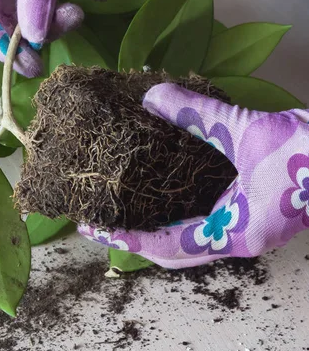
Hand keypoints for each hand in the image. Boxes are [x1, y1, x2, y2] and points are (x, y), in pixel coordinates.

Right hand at [0, 0, 84, 77]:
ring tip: (75, 14)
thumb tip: (35, 39)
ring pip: (24, 10)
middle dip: (35, 29)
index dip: (5, 47)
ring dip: (49, 19)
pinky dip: (52, 7)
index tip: (29, 69)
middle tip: (67, 30)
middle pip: (5, 17)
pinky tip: (70, 9)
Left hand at [79, 83, 308, 267]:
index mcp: (237, 231)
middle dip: (136, 241)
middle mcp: (240, 241)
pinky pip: (207, 231)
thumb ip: (198, 114)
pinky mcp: (256, 221)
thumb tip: (152, 95)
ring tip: (124, 215)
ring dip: (157, 235)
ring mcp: (250, 233)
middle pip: (176, 255)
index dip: (129, 238)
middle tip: (101, 223)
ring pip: (192, 247)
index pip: (168, 246)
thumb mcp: (248, 129)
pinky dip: (180, 223)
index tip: (94, 228)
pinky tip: (165, 204)